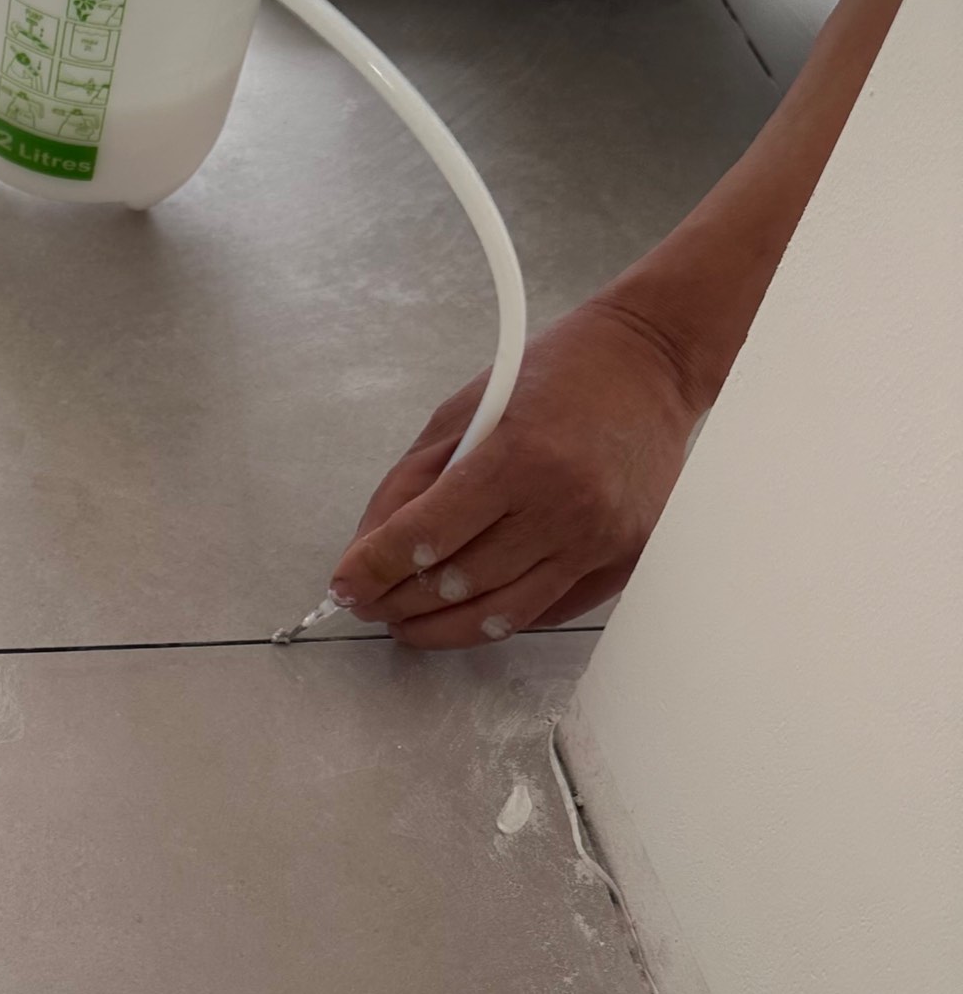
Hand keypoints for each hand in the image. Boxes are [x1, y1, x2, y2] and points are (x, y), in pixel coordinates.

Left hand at [327, 296, 705, 648]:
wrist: (650, 366)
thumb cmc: (553, 378)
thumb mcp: (463, 412)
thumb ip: (409, 484)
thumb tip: (366, 552)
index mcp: (518, 456)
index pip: (425, 536)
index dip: (374, 569)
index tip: (344, 586)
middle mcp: (565, 506)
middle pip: (459, 585)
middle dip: (398, 603)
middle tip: (369, 605)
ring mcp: (601, 540)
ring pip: (501, 614)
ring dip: (441, 627)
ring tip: (406, 621)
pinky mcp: (626, 561)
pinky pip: (546, 612)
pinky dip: (497, 617)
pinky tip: (466, 609)